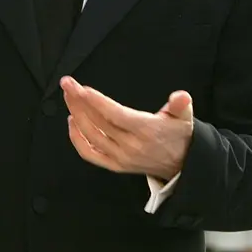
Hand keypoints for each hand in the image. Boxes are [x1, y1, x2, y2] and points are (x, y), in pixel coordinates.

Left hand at [60, 76, 192, 180]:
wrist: (182, 165)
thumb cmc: (178, 135)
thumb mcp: (184, 117)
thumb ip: (181, 105)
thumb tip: (181, 96)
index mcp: (147, 130)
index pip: (116, 114)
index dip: (97, 102)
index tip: (81, 88)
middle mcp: (131, 146)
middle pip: (98, 122)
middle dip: (79, 102)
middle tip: (67, 85)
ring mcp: (121, 158)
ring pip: (91, 136)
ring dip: (76, 115)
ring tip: (69, 97)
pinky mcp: (115, 166)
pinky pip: (90, 154)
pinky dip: (76, 139)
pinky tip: (71, 122)